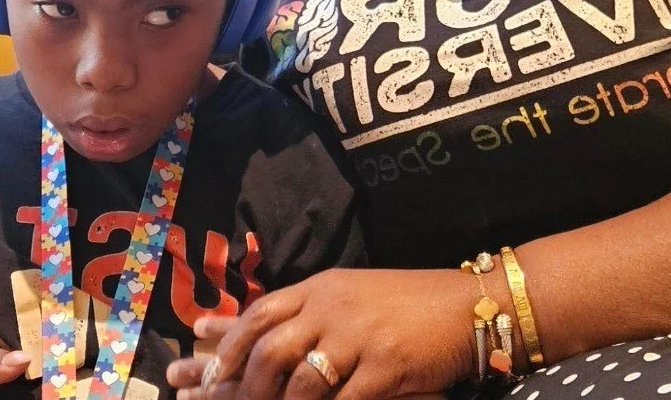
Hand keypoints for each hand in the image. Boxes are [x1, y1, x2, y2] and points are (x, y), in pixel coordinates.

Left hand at [167, 268, 475, 398]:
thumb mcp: (348, 293)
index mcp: (320, 288)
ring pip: (301, 379)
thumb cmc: (405, 302)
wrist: (467, 305)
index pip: (261, 313)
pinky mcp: (386, 367)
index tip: (203, 368)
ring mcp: (359, 337)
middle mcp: (333, 308)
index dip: (228, 344)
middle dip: (242, 383)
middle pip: (271, 347)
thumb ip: (305, 309)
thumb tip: (257, 326)